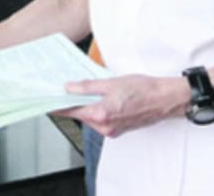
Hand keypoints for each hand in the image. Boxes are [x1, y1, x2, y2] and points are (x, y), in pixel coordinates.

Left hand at [57, 74, 188, 137]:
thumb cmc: (143, 89)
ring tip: (81, 90)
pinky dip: (95, 110)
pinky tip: (96, 99)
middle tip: (63, 89)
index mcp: (101, 114)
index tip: (47, 100)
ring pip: (90, 118)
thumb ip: (88, 87)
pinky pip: (100, 120)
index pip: (72, 111)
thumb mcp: (111, 83)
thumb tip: (69, 88)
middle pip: (80, 115)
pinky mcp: (118, 130)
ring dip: (84, 106)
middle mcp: (105, 127)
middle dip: (72, 103)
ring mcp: (112, 130)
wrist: (165, 99)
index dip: (58, 105)